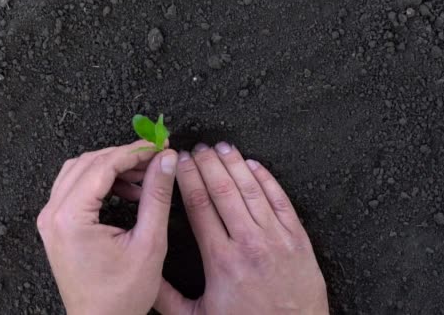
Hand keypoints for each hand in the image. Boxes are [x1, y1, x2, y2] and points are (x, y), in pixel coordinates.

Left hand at [37, 140, 177, 314]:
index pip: (103, 165)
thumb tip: (165, 161)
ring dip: (112, 167)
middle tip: (156, 156)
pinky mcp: (57, 226)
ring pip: (80, 171)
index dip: (135, 151)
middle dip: (125, 155)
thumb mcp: (149, 243)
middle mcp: (53, 214)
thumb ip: (157, 196)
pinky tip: (128, 192)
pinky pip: (76, 188)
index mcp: (70, 218)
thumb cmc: (120, 296)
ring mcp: (51, 220)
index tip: (159, 146)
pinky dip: (102, 182)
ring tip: (144, 176)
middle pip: (89, 162)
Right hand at [155, 142, 328, 314]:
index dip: (188, 177)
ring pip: (251, 189)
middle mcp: (248, 243)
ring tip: (222, 147)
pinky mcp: (297, 239)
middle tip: (197, 148)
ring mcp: (276, 238)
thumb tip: (145, 276)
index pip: (199, 204)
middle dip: (207, 164)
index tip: (179, 162)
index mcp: (221, 259)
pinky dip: (267, 179)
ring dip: (235, 164)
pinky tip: (254, 165)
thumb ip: (167, 296)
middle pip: (223, 190)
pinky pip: (281, 200)